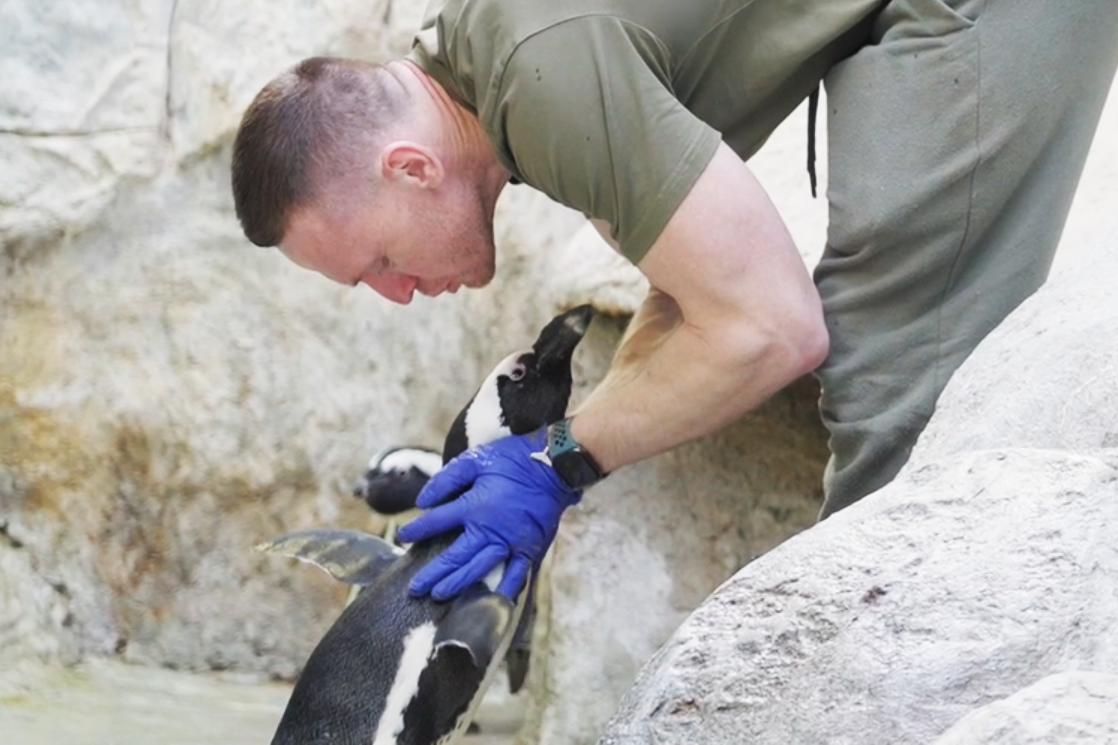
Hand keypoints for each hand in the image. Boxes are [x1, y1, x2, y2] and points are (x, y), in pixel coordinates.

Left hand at [395, 427, 581, 600]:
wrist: (555, 465)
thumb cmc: (514, 460)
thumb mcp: (476, 459)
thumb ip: (447, 479)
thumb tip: (423, 501)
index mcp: (475, 506)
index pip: (437, 522)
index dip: (417, 530)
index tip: (403, 537)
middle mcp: (490, 530)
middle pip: (454, 557)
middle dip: (432, 574)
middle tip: (415, 589)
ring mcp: (511, 543)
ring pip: (479, 570)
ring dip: (458, 585)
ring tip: (440, 595)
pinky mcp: (530, 549)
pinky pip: (516, 575)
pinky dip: (504, 591)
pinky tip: (492, 604)